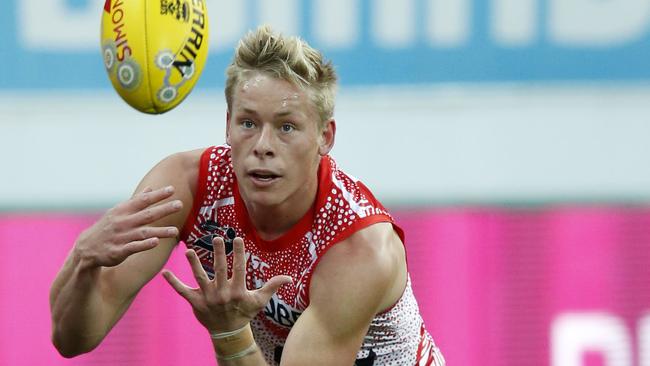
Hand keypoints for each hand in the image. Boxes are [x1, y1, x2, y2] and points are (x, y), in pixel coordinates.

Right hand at [74, 186, 182, 267]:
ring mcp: (121, 237)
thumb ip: (136, 201)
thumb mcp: (119, 211)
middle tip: (180, 204)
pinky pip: (133, 247)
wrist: (86, 248)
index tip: (172, 189)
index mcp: (123, 210)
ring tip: (175, 231)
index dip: (158, 195)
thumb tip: (151, 188)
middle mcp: (123, 222)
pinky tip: (156, 242)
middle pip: (147, 214)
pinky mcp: (119, 251)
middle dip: (164, 209)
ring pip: (144, 232)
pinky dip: (144, 244)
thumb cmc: (107, 227)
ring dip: (160, 231)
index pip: (143, 200)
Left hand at [162, 237, 292, 331]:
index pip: (239, 269)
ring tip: (189, 251)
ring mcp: (208, 298)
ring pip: (200, 278)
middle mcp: (222, 293)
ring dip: (194, 264)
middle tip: (217, 238)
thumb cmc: (244, 313)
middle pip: (220, 270)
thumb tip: (289, 278)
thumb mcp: (259, 301)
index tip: (237, 238)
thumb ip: (272, 286)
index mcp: (238, 291)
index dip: (239, 254)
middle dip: (219, 253)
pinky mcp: (195, 302)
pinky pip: (183, 291)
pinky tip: (164, 272)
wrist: (228, 333)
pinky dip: (173, 282)